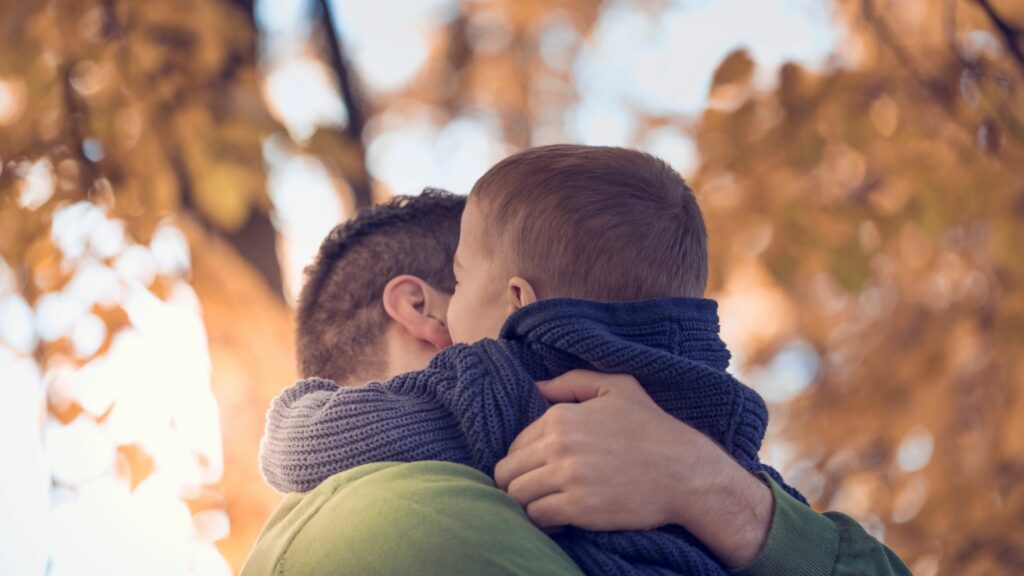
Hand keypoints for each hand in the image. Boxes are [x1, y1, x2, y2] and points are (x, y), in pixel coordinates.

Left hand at [493, 370, 773, 567]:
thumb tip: (537, 386)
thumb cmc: (653, 429)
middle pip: (508, 471)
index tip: (540, 468)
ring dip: (527, 502)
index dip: (524, 458)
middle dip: (518, 481)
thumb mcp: (618, 388)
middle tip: (538, 489)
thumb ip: (572, 382)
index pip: (516, 443)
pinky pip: (537, 517)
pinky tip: (559, 517)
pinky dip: (542, 520)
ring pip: (517, 495)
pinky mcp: (578, 508)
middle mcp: (558, 445)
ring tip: (546, 503)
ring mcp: (567, 477)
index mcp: (561, 416)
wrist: (686, 473)